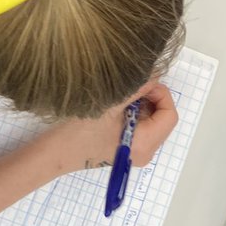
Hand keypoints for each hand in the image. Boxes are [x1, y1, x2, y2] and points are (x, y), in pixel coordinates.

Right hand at [37, 83, 178, 175]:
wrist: (56, 152)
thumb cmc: (80, 131)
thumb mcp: (111, 105)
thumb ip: (136, 88)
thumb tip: (155, 72)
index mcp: (144, 145)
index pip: (170, 115)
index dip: (161, 94)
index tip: (145, 82)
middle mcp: (145, 152)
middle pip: (163, 117)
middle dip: (151, 98)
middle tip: (132, 87)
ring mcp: (136, 151)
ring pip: (152, 120)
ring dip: (141, 104)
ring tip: (121, 97)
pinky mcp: (126, 148)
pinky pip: (141, 126)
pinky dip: (134, 112)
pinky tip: (117, 107)